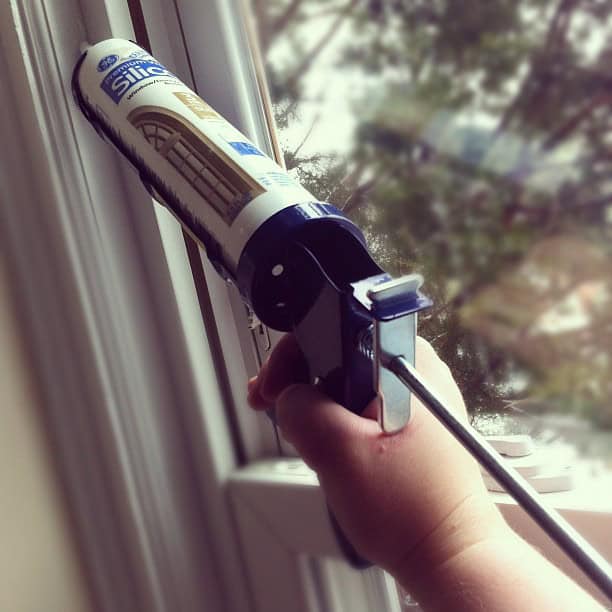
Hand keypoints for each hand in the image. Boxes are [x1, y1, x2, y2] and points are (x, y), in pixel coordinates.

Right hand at [247, 334, 505, 579]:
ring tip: (302, 433)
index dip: (295, 353)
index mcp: (408, 362)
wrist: (448, 556)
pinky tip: (324, 442)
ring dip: (316, 403)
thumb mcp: (339, 453)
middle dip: (299, 380)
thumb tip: (286, 395)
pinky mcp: (412, 419)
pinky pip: (362, 402)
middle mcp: (417, 370)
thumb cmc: (413, 511)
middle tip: (273, 405)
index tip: (274, 384)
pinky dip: (335, 417)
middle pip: (338, 352)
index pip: (336, 327)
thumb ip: (302, 410)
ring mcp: (416, 395)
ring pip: (347, 380)